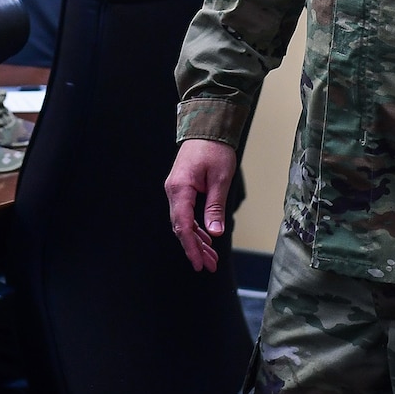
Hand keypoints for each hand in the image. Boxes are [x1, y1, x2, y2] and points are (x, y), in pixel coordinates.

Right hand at [163, 139, 236, 272]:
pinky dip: (196, 227)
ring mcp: (176, 189)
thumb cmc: (214, 149)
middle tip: (209, 266)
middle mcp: (174, 190)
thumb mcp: (220, 179)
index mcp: (180, 188)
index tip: (200, 264)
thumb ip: (215, 206)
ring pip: (184, 222)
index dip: (191, 247)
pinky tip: (207, 238)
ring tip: (211, 257)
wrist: (207, 127)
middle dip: (195, 248)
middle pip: (181, 227)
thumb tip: (215, 232)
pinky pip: (186, 213)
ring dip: (197, 240)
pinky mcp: (182, 188)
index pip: (183, 225)